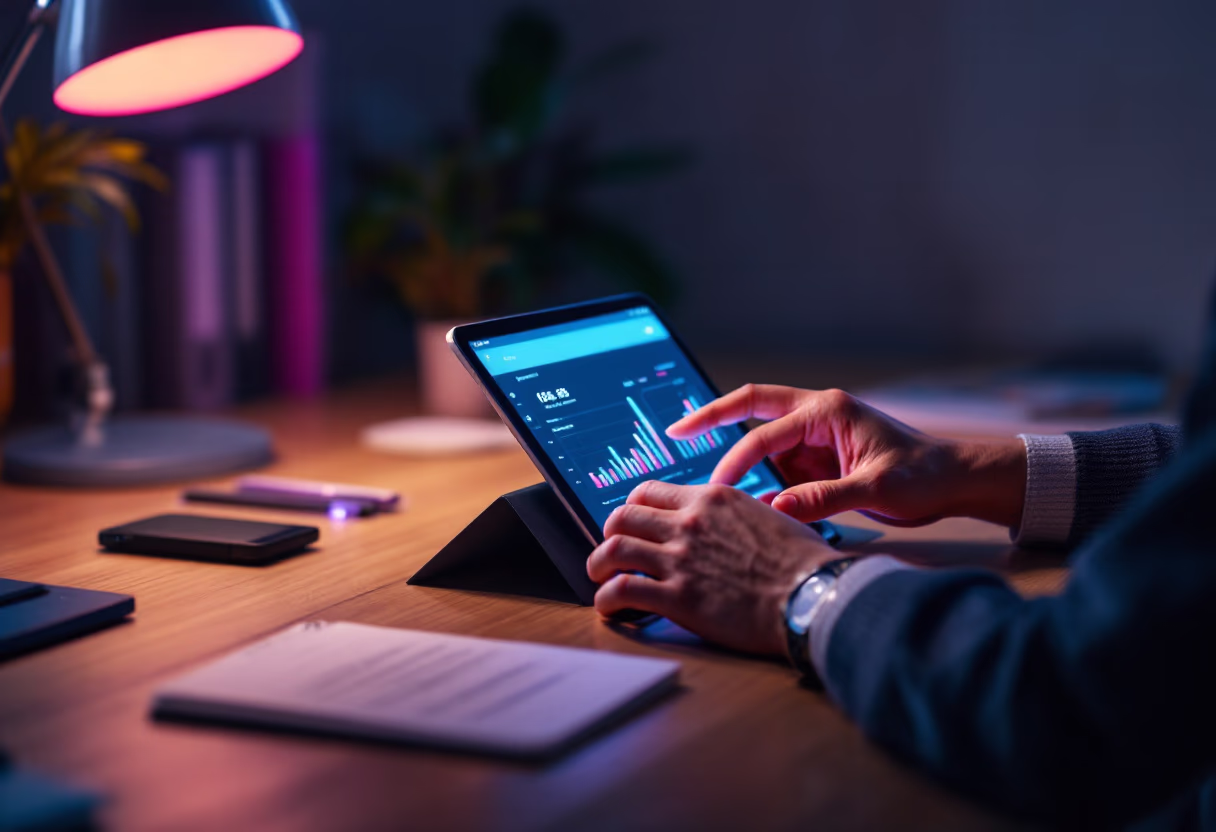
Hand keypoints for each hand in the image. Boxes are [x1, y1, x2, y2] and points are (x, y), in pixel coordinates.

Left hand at [588, 480, 838, 655]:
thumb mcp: (768, 516)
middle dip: (609, 534)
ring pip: (612, 550)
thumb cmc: (803, 561)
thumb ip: (735, 514)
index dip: (632, 507)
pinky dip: (607, 599)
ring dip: (597, 565)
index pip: (649, 490)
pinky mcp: (677, 596)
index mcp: (711, 498)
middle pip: (622, 516)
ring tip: (598, 578)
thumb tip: (727, 521)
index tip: (630, 524)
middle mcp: (689, 521)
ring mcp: (680, 558)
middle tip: (610, 551)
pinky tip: (610, 608)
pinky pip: (622, 590)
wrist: (814, 595)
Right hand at [667, 385, 1026, 528]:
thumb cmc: (923, 477)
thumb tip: (776, 510)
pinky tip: (744, 502)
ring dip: (738, 460)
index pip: (766, 432)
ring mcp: (816, 436)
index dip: (736, 460)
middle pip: (751, 407)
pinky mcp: (818, 457)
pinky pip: (778, 464)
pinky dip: (759, 480)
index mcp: (827, 411)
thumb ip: (825, 498)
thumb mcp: (876, 490)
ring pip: (762, 440)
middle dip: (711, 416)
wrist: (955, 481)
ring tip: (708, 488)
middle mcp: (817, 416)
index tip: (716, 489)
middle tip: (673, 431)